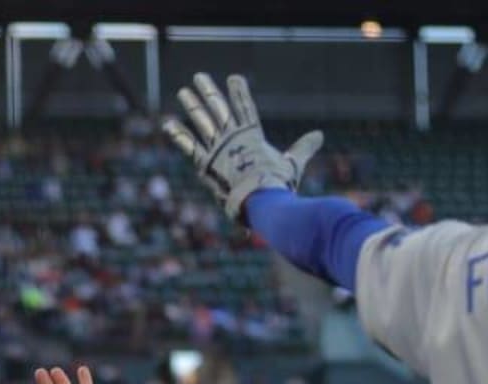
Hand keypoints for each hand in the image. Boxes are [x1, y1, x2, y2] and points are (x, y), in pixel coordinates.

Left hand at [163, 73, 322, 220]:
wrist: (262, 200)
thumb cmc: (279, 186)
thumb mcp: (293, 164)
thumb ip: (303, 148)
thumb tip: (320, 135)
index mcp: (253, 137)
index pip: (246, 108)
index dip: (240, 93)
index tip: (234, 78)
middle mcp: (234, 137)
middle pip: (219, 108)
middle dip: (208, 92)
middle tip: (198, 78)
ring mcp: (218, 148)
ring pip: (203, 120)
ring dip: (192, 104)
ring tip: (183, 91)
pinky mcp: (206, 163)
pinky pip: (188, 145)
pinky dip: (178, 134)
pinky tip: (168, 122)